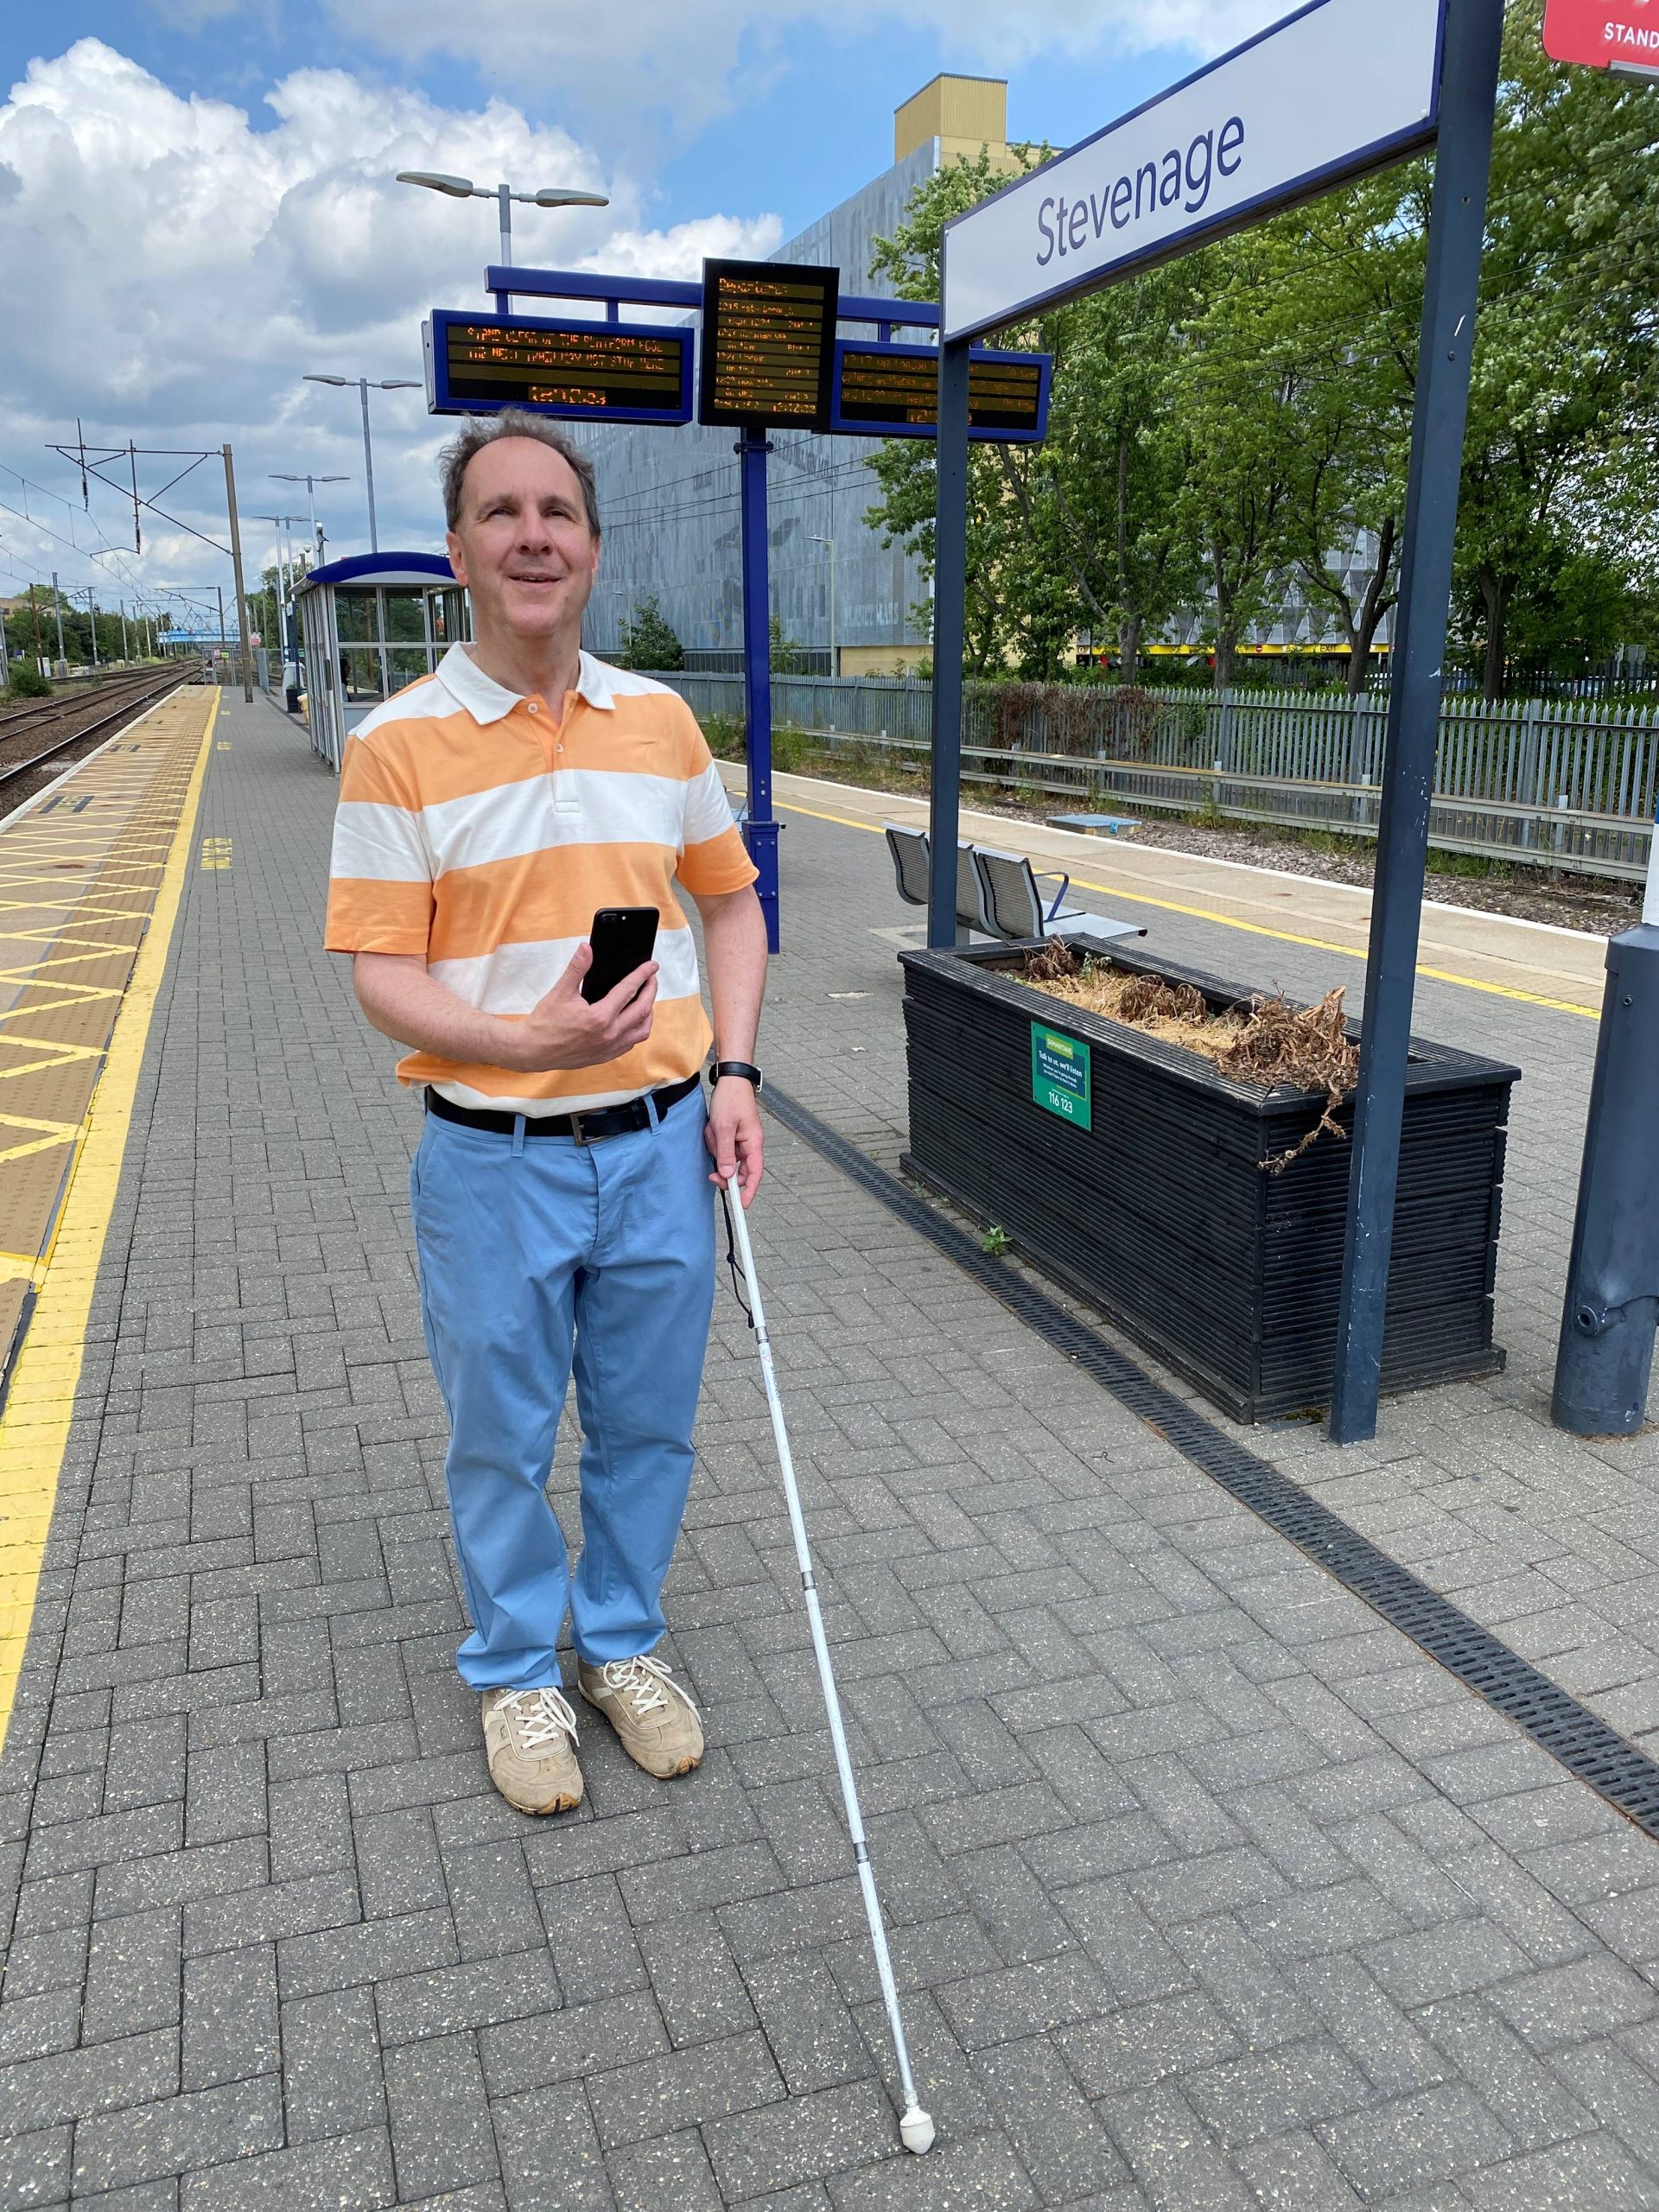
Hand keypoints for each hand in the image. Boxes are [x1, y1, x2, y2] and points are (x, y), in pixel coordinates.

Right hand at [507, 941, 657, 1071]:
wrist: (533, 1051)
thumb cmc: (545, 1023)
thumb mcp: (560, 991)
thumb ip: (577, 968)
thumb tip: (586, 948)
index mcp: (600, 1017)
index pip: (629, 990)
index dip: (642, 975)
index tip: (651, 966)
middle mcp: (609, 1034)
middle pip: (643, 1010)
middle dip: (651, 991)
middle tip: (651, 979)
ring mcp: (609, 1048)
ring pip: (642, 1030)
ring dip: (648, 1013)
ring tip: (645, 999)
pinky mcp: (606, 1056)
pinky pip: (631, 1043)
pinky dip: (636, 1029)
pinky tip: (631, 1020)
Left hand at [705, 1074, 763, 1206]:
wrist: (730, 1080)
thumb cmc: (731, 1099)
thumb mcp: (724, 1127)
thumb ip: (726, 1153)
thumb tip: (728, 1175)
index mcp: (754, 1143)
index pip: (755, 1173)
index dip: (750, 1191)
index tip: (743, 1205)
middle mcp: (749, 1144)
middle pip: (738, 1170)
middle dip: (723, 1168)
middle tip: (711, 1172)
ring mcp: (740, 1141)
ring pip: (726, 1157)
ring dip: (716, 1148)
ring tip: (712, 1130)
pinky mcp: (731, 1136)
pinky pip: (721, 1147)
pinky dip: (714, 1140)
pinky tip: (712, 1128)